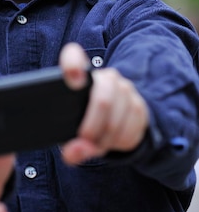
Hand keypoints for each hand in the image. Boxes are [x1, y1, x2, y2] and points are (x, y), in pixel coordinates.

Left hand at [59, 43, 148, 164]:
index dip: (73, 65)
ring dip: (105, 141)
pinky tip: (111, 143)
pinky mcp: (140, 106)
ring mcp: (126, 90)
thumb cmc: (85, 120)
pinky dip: (118, 144)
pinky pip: (131, 131)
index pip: (74, 57)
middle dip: (92, 128)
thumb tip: (73, 154)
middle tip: (83, 142)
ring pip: (117, 120)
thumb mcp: (72, 130)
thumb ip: (70, 143)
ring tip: (95, 146)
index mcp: (81, 75)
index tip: (73, 79)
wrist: (116, 119)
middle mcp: (106, 77)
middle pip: (103, 101)